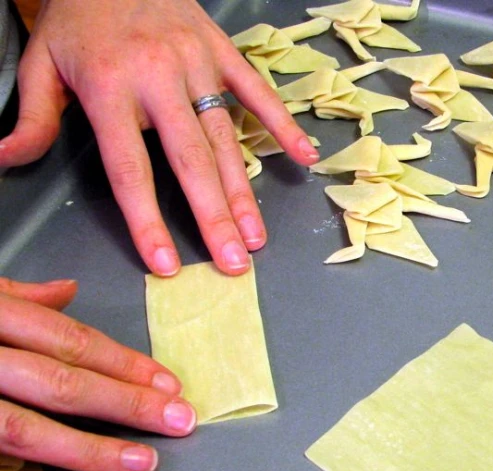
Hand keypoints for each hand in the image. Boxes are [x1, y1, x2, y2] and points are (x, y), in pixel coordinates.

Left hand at [0, 0, 319, 276]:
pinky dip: (282, 124)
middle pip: (191, 161)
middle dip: (214, 217)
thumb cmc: (76, 19)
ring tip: (257, 237)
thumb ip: (29, 119)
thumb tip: (3, 163)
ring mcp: (197, 63)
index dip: (149, 220)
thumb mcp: (40, 64)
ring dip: (243, 191)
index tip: (169, 263)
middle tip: (234, 263)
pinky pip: (257, 91)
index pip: (131, 169)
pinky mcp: (222, 51)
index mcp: (109, 88)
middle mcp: (158, 78)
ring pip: (226, 137)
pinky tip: (303, 157)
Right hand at [0, 278, 196, 470]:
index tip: (168, 385)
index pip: (69, 341)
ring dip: (87, 450)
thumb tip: (69, 292)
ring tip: (140, 463)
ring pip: (22, 427)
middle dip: (125, 404)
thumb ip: (15, 297)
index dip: (124, 363)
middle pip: (60, 381)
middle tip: (178, 421)